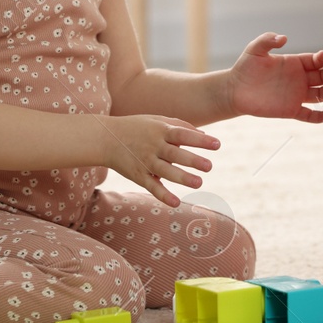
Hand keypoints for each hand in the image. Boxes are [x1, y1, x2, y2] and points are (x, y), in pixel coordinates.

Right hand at [100, 114, 218, 206]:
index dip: (200, 140)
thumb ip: (180, 125)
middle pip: (175, 154)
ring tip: (199, 183)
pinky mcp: (138, 176)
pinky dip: (163, 195)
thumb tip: (204, 133)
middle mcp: (153, 146)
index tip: (217, 144)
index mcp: (161, 130)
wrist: (105, 138)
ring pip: (165, 171)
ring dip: (182, 178)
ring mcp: (145, 161)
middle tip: (209, 166)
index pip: (183, 134)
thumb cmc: (137, 127)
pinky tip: (176, 202)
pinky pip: (152, 186)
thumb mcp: (157, 120)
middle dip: (192, 160)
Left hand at [226, 32, 322, 122]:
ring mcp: (297, 95)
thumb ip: (267, 39)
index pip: (316, 60)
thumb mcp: (255, 49)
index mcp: (295, 63)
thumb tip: (284, 38)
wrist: (235, 90)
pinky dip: (320, 117)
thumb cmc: (245, 67)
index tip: (322, 58)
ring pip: (321, 95)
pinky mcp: (291, 110)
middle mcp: (300, 79)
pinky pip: (310, 115)